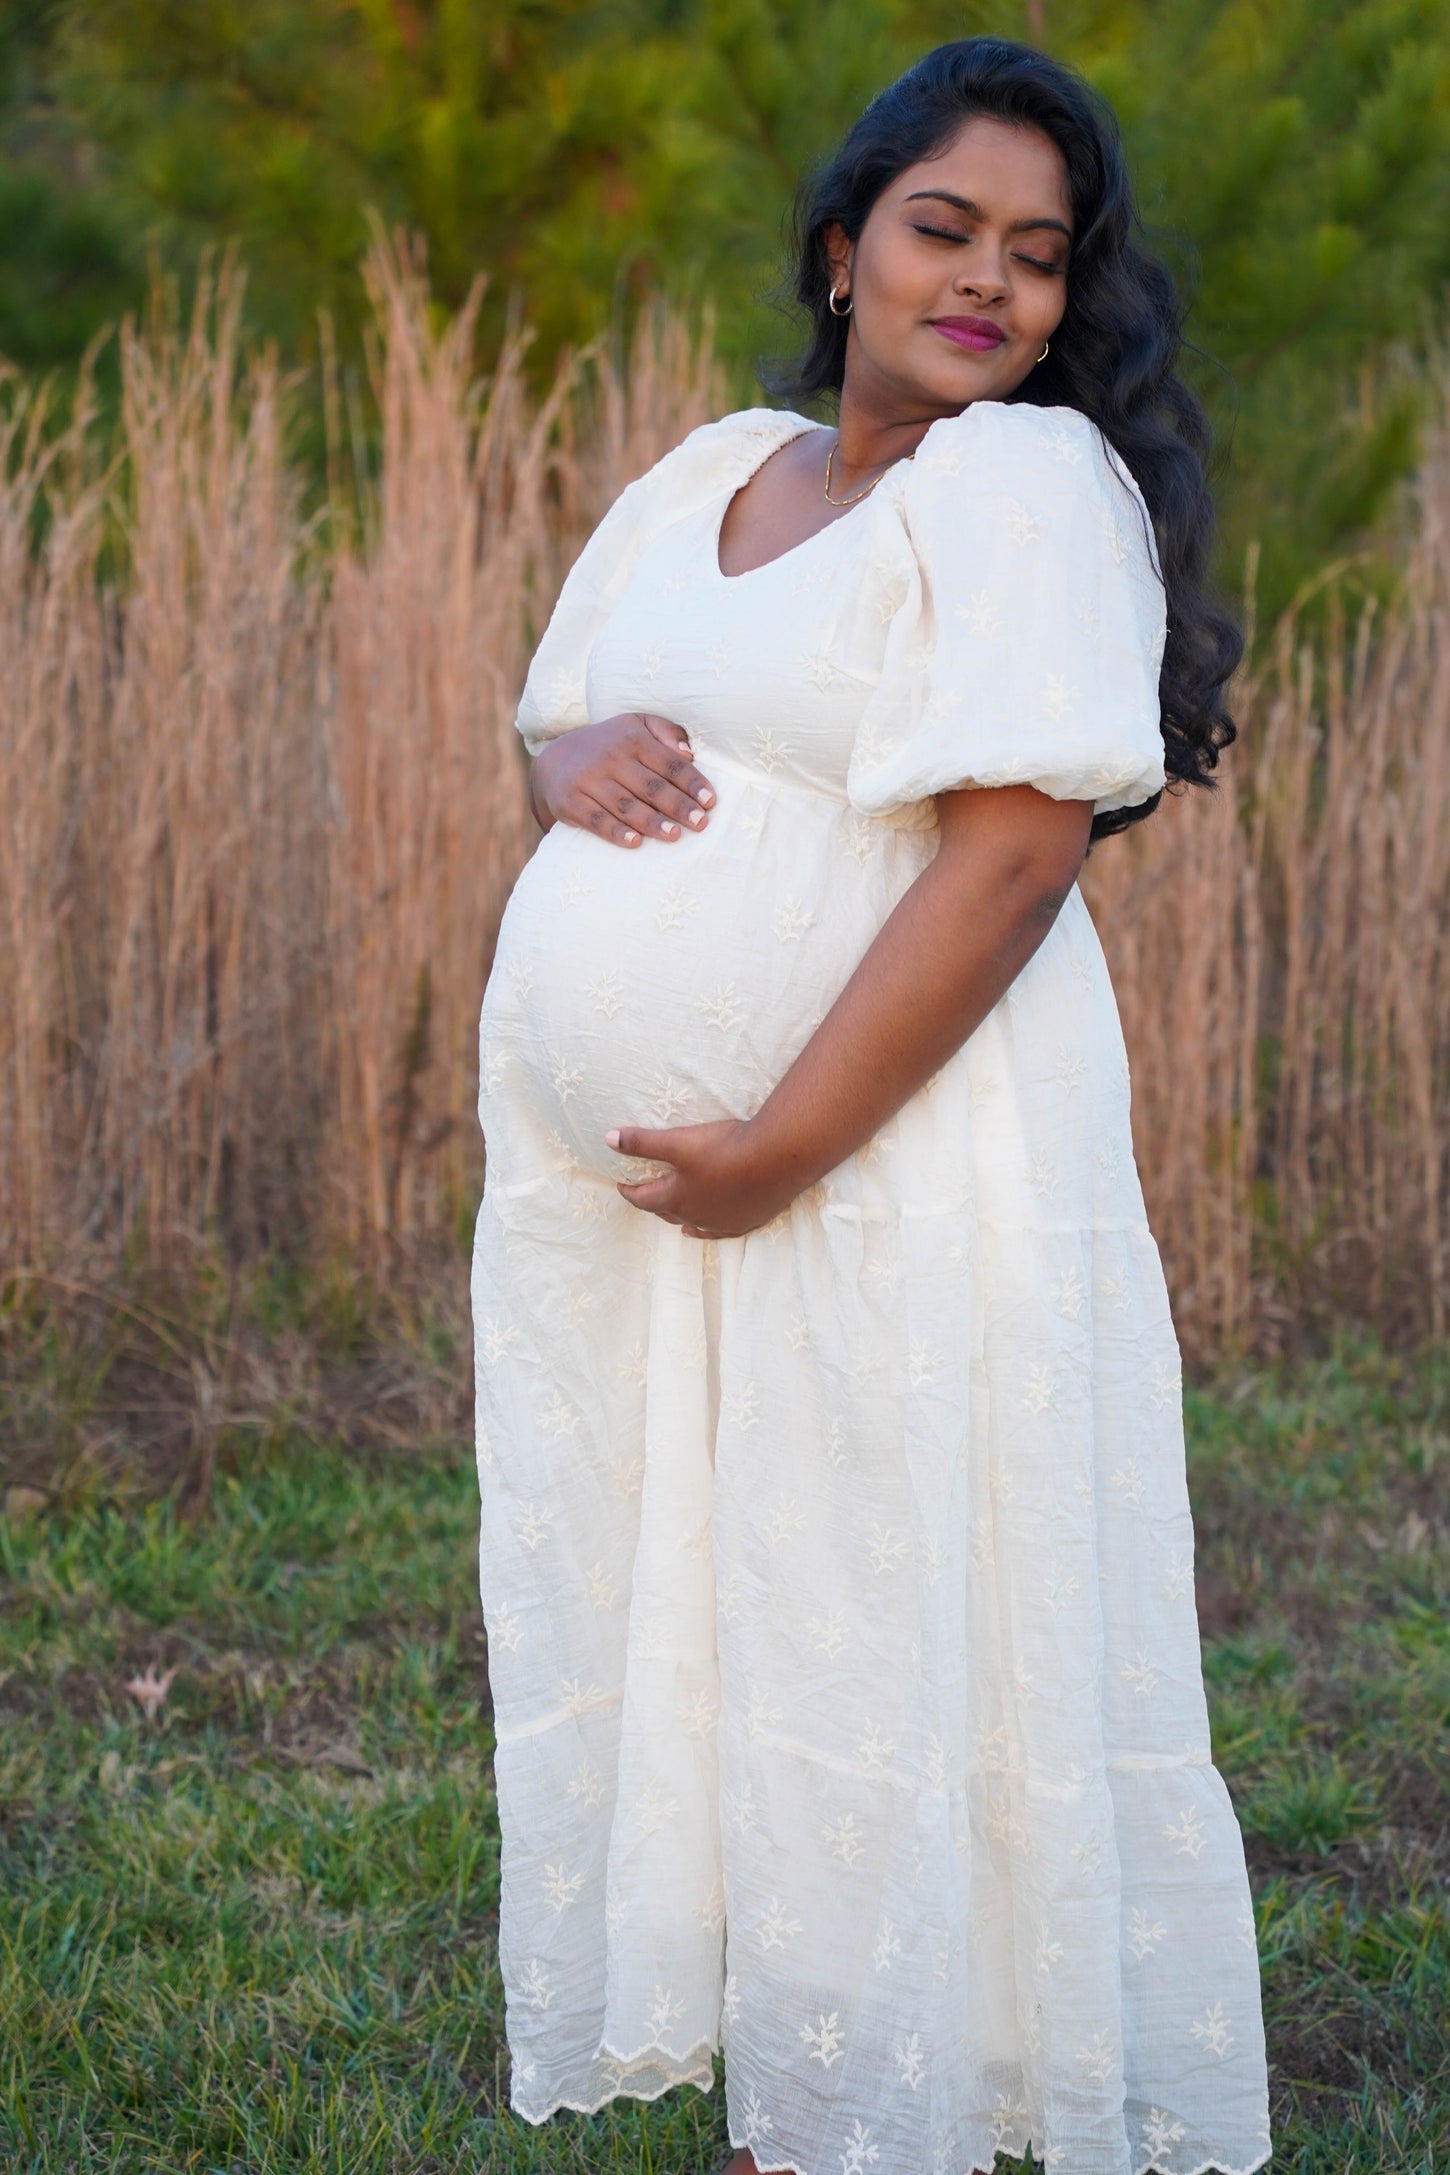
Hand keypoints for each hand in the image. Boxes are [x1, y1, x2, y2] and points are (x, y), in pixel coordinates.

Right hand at [530, 712, 714, 846]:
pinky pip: (597, 820)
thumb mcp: (636, 726)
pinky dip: (616, 833)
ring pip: (626, 805)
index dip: (691, 782)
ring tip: (674, 835)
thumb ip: (666, 732)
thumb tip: (689, 752)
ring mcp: (589, 780)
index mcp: (633, 739)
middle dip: (678, 805)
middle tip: (699, 823)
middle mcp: (611, 757)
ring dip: (652, 822)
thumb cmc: (609, 746)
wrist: (555, 760)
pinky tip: (635, 843)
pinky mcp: (571, 802)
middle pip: (651, 786)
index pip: (669, 763)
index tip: (710, 801)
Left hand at [605, 1118, 797, 1238]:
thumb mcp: (678, 1142)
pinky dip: (706, 1231)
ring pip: (693, 1224)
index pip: (643, 1199)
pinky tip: (701, 1230)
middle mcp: (696, 1216)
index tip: (621, 1184)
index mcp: (676, 1198)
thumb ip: (643, 1142)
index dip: (629, 1191)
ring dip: (679, 1218)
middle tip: (646, 1193)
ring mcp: (722, 1221)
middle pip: (667, 1212)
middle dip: (653, 1203)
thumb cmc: (725, 1149)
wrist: (776, 1159)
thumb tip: (609, 1138)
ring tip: (671, 1216)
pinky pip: (720, 1232)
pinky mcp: (746, 1221)